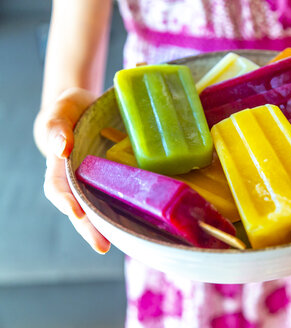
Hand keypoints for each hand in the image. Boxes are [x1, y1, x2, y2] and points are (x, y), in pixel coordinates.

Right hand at [34, 88, 110, 253]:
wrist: (88, 109)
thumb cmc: (72, 111)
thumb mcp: (62, 110)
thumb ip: (57, 126)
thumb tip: (62, 148)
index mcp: (60, 165)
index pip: (58, 187)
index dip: (66, 201)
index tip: (77, 213)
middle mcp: (77, 180)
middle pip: (79, 209)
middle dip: (89, 229)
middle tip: (102, 245)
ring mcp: (95, 183)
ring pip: (99, 209)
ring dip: (108, 228)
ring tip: (123, 243)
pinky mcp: (114, 182)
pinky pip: (118, 199)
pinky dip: (126, 212)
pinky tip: (141, 224)